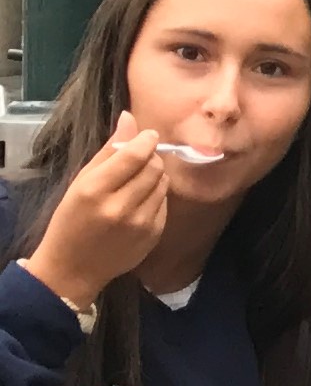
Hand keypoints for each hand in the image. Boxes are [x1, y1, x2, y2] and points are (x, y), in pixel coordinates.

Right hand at [26, 118, 171, 311]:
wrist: (73, 267)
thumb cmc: (71, 220)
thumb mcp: (80, 183)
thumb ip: (108, 151)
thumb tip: (130, 118)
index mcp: (95, 190)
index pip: (134, 155)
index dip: (147, 140)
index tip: (149, 135)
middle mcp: (120, 207)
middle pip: (154, 167)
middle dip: (151, 158)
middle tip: (140, 160)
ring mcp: (140, 223)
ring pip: (163, 184)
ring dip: (155, 177)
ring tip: (135, 183)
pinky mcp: (154, 234)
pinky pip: (165, 203)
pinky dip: (156, 197)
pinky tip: (138, 203)